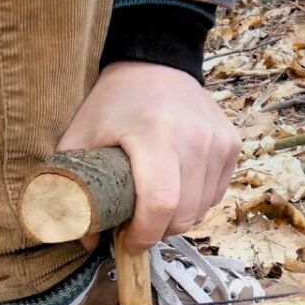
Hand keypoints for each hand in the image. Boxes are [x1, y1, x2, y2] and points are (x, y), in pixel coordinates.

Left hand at [57, 61, 241, 252]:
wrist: (156, 62)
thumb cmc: (114, 102)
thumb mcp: (80, 136)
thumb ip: (72, 187)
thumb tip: (87, 239)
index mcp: (154, 135)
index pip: (161, 203)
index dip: (145, 233)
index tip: (128, 241)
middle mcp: (195, 138)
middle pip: (184, 214)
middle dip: (158, 231)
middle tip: (137, 224)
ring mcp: (218, 141)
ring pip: (203, 209)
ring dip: (178, 218)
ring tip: (155, 204)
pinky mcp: (232, 143)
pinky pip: (215, 194)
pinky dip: (196, 201)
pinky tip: (176, 186)